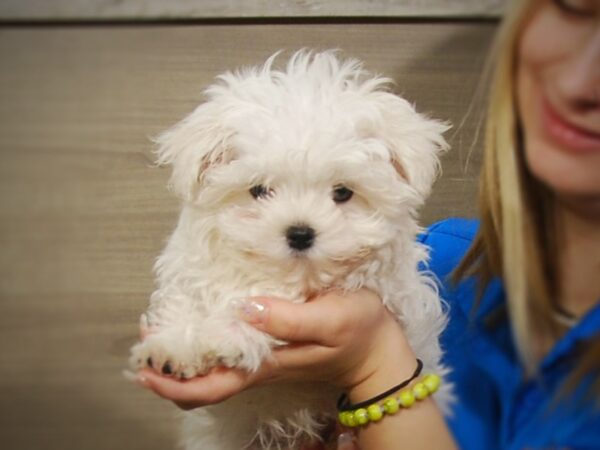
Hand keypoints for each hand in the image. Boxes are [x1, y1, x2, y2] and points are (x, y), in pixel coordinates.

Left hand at [134, 289, 415, 408]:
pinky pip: (226, 352)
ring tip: (163, 324)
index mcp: (265, 364)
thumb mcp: (330, 320)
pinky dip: (204, 340)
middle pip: (201, 384)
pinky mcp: (271, 346)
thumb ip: (289, 319)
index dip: (171, 383)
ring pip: (210, 368)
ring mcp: (263, 358)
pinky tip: (201, 315)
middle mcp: (257, 366)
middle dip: (167, 368)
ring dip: (182, 354)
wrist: (378, 351)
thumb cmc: (358, 332)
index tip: (144, 364)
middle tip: (147, 335)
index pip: (209, 387)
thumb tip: (243, 310)